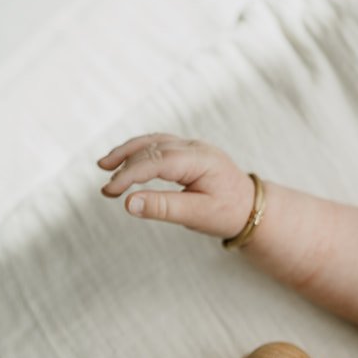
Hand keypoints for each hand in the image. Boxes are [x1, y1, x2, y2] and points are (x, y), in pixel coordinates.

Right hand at [97, 133, 254, 238]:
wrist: (252, 207)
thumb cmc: (228, 213)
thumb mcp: (198, 215)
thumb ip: (164, 208)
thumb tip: (128, 204)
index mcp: (201, 160)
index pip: (156, 161)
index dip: (130, 175)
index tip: (110, 191)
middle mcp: (196, 147)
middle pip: (151, 148)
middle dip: (125, 166)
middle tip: (106, 190)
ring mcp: (192, 146)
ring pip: (153, 141)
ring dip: (127, 152)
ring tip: (105, 166)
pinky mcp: (188, 151)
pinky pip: (159, 144)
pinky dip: (139, 151)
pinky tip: (125, 160)